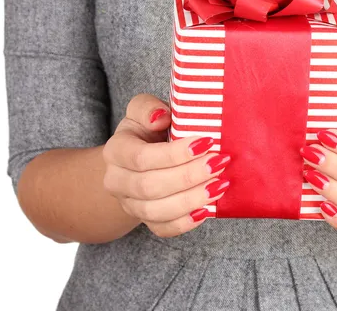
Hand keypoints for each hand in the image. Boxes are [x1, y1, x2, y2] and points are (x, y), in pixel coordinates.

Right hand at [102, 94, 230, 236]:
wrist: (138, 160)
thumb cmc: (147, 130)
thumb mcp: (142, 110)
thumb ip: (147, 108)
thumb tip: (161, 117)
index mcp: (116, 151)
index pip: (142, 158)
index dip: (174, 154)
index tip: (206, 142)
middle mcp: (117, 181)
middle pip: (150, 186)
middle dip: (189, 176)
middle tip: (219, 163)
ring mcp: (130, 204)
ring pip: (157, 211)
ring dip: (192, 199)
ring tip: (220, 185)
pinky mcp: (146, 220)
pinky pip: (163, 229)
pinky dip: (185, 223)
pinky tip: (206, 210)